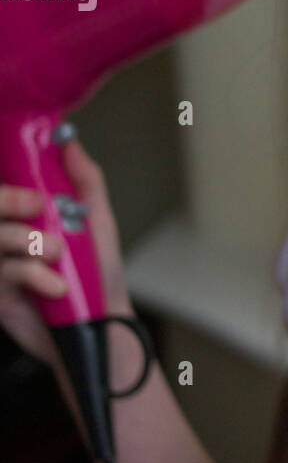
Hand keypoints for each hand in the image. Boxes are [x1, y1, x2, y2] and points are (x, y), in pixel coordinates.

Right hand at [0, 138, 133, 379]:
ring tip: (58, 253)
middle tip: (37, 206)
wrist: (103, 321)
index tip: (29, 184)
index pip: (2, 188)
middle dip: (7, 200)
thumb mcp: (96, 219)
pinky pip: (5, 272)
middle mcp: (6, 236)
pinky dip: (35, 274)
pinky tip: (56, 285)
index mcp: (23, 214)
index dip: (7, 185)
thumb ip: (83, 179)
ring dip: (30, 241)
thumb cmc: (97, 272)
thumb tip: (68, 142)